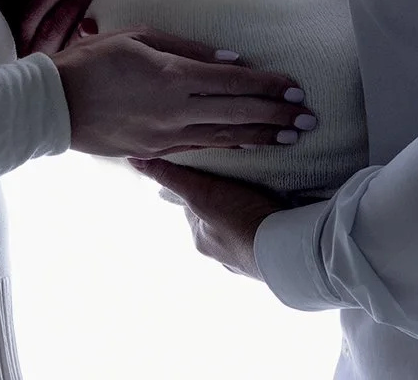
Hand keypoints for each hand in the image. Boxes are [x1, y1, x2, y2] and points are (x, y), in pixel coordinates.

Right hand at [50, 27, 311, 157]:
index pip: (233, 82)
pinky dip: (231, 146)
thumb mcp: (138, 38)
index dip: (268, 86)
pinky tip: (251, 146)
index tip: (296, 88)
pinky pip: (202, 148)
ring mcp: (167, 135)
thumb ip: (187, 48)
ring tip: (292, 137)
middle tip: (309, 118)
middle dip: (277, 115)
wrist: (53, 104)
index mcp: (172, 76)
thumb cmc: (92, 60)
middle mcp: (176, 110)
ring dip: (262, 136)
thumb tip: (230, 60)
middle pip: (238, 112)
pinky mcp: (156, 149)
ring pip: (225, 136)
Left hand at [130, 159, 288, 279]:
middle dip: (226, 199)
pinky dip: (266, 226)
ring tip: (261, 193)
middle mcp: (219, 251)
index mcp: (200, 237)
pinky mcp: (270, 259)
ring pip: (241, 228)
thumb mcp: (200, 191)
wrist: (283, 250)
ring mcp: (246, 258)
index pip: (193, 204)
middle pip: (217, 216)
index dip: (200, 183)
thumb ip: (170, 175)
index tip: (212, 167)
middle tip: (240, 176)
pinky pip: (264, 236)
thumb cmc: (238, 219)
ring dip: (247, 214)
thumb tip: (134, 159)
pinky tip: (277, 214)